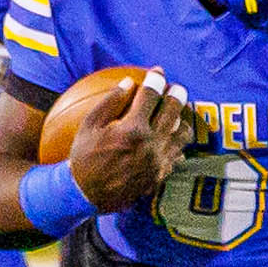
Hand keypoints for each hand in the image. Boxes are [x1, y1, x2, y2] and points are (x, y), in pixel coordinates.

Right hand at [69, 69, 192, 212]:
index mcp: (132, 129)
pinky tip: (173, 137)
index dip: (156, 80)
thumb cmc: (84, 157)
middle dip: (177, 95)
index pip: (151, 96)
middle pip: (173, 111)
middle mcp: (151, 144)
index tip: (158, 72)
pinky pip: (177, 154)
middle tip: (177, 88)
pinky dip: (177, 143)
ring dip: (183, 120)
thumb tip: (128, 82)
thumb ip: (110, 101)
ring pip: (183, 134)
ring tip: (180, 112)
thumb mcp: (89, 126)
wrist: (87, 194)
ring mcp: (159, 161)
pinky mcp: (161, 174)